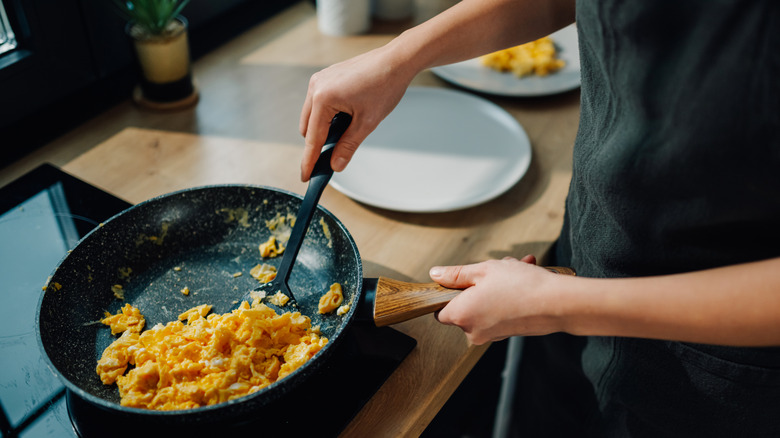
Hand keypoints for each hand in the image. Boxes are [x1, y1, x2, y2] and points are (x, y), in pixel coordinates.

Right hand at [299, 45, 415, 180]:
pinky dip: (328, 114)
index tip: (305, 176)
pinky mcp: (326, 76)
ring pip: (312, 115)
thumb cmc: (384, 86)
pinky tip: (348, 115)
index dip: (309, 160)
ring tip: (349, 128)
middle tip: (335, 155)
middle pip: (308, 128)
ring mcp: (320, 79)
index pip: (313, 138)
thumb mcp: (367, 123)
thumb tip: (336, 164)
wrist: (396, 60)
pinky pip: (319, 102)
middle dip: (319, 143)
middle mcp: (316, 87)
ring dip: (324, 128)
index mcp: (323, 98)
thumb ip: (348, 146)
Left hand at [432, 255, 564, 343]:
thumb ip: (455, 274)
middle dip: (480, 283)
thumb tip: (435, 274)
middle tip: (498, 267)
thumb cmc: (520, 285)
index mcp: (461, 315)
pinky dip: (509, 296)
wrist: (557, 304)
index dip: (447, 294)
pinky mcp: (508, 334)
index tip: (461, 280)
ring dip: (498, 285)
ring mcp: (492, 335)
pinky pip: (501, 311)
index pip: (440, 310)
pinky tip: (525, 277)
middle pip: (466, 305)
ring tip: (517, 268)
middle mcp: (473, 331)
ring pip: (486, 304)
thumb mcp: (483, 270)